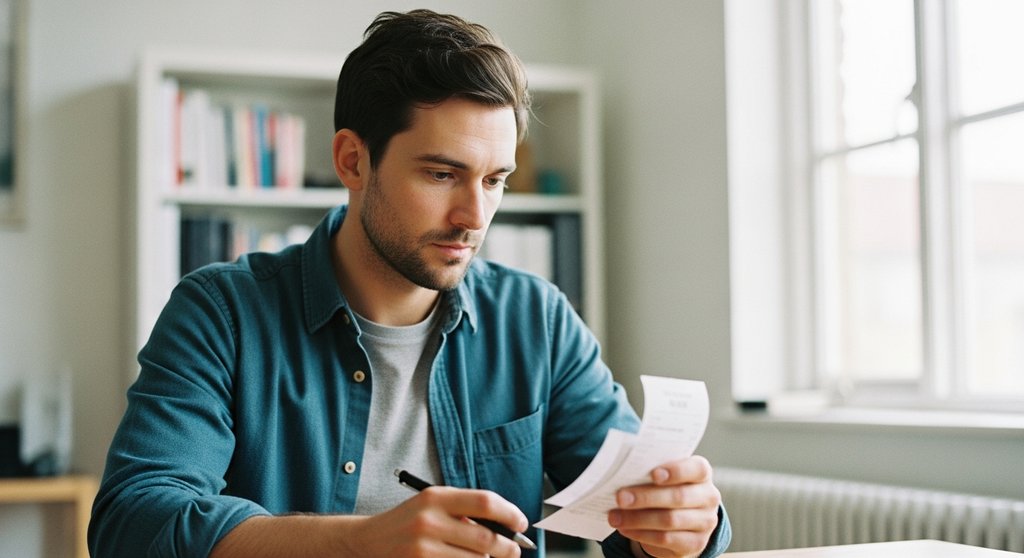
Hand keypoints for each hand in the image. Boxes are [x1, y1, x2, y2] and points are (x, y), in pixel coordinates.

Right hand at [343, 485, 528, 557]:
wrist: (366, 541)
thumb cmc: (408, 522)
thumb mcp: (432, 506)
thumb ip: (464, 512)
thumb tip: (507, 527)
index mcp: (436, 497)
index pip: (485, 502)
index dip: (510, 513)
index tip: (521, 523)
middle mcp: (429, 520)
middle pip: (486, 539)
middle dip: (507, 547)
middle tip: (514, 550)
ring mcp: (422, 547)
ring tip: (484, 557)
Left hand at [607, 456, 720, 557]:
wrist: (682, 522)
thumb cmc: (667, 489)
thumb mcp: (664, 478)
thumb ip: (651, 472)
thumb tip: (621, 476)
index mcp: (702, 473)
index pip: (696, 469)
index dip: (676, 471)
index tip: (654, 474)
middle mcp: (708, 497)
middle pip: (678, 497)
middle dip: (646, 497)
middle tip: (620, 497)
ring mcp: (705, 522)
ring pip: (670, 520)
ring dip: (637, 519)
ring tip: (615, 516)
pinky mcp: (695, 543)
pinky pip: (666, 539)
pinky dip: (641, 534)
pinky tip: (625, 529)